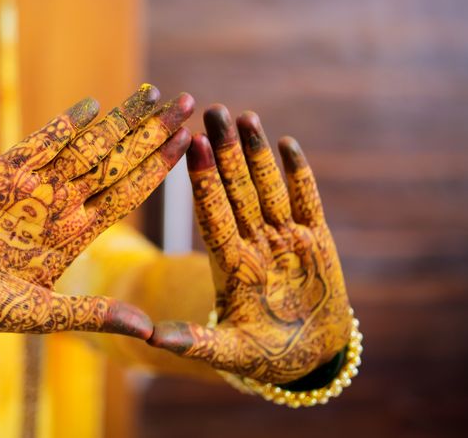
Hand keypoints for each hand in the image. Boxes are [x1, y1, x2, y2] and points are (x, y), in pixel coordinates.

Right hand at [0, 85, 193, 337]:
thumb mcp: (37, 314)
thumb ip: (90, 314)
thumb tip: (147, 329)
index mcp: (74, 235)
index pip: (128, 194)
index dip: (158, 168)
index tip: (189, 144)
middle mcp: (60, 204)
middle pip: (117, 161)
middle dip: (152, 132)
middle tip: (188, 103)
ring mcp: (33, 184)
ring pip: (86, 145)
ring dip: (120, 120)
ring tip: (154, 94)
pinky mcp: (0, 170)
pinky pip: (39, 141)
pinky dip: (65, 123)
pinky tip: (94, 104)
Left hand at [148, 105, 351, 383]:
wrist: (310, 357)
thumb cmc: (265, 357)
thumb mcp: (229, 351)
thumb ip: (195, 341)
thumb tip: (151, 339)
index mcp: (231, 264)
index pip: (212, 213)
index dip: (203, 179)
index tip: (189, 144)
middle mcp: (254, 243)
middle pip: (236, 188)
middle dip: (223, 150)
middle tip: (210, 110)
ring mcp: (284, 238)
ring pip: (267, 186)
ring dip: (255, 152)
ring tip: (243, 116)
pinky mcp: (315, 239)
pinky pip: (306, 200)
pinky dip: (299, 173)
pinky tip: (286, 143)